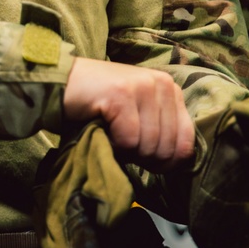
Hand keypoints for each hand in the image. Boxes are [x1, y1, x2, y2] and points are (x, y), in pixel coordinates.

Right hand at [62, 58, 193, 173]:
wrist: (61, 83)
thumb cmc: (99, 106)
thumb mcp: (138, 114)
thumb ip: (160, 130)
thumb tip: (178, 164)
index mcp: (171, 90)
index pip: (187, 141)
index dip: (168, 162)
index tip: (147, 164)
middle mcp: (162, 83)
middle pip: (167, 147)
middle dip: (144, 159)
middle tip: (123, 148)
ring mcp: (143, 86)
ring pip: (149, 145)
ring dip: (127, 152)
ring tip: (111, 137)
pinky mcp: (122, 93)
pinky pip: (129, 139)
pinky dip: (114, 145)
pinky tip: (103, 132)